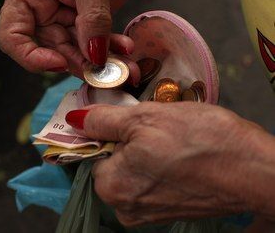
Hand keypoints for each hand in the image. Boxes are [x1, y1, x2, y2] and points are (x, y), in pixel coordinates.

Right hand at [0, 0, 200, 76]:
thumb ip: (93, 19)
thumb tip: (94, 56)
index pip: (12, 36)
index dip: (31, 56)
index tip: (60, 63)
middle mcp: (40, 10)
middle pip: (50, 50)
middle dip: (78, 64)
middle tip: (105, 72)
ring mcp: (61, 19)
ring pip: (75, 52)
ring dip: (98, 62)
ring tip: (123, 66)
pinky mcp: (81, 25)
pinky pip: (91, 46)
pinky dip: (108, 51)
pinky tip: (124, 49)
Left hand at [66, 102, 274, 225]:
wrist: (253, 168)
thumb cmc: (199, 139)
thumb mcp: (145, 117)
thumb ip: (104, 120)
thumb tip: (75, 120)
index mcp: (113, 187)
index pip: (93, 152)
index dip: (107, 129)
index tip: (126, 117)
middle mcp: (126, 207)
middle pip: (113, 161)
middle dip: (128, 138)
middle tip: (153, 123)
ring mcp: (149, 212)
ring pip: (134, 168)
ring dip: (145, 148)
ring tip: (170, 135)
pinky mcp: (169, 209)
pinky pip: (152, 178)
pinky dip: (158, 161)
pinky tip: (179, 149)